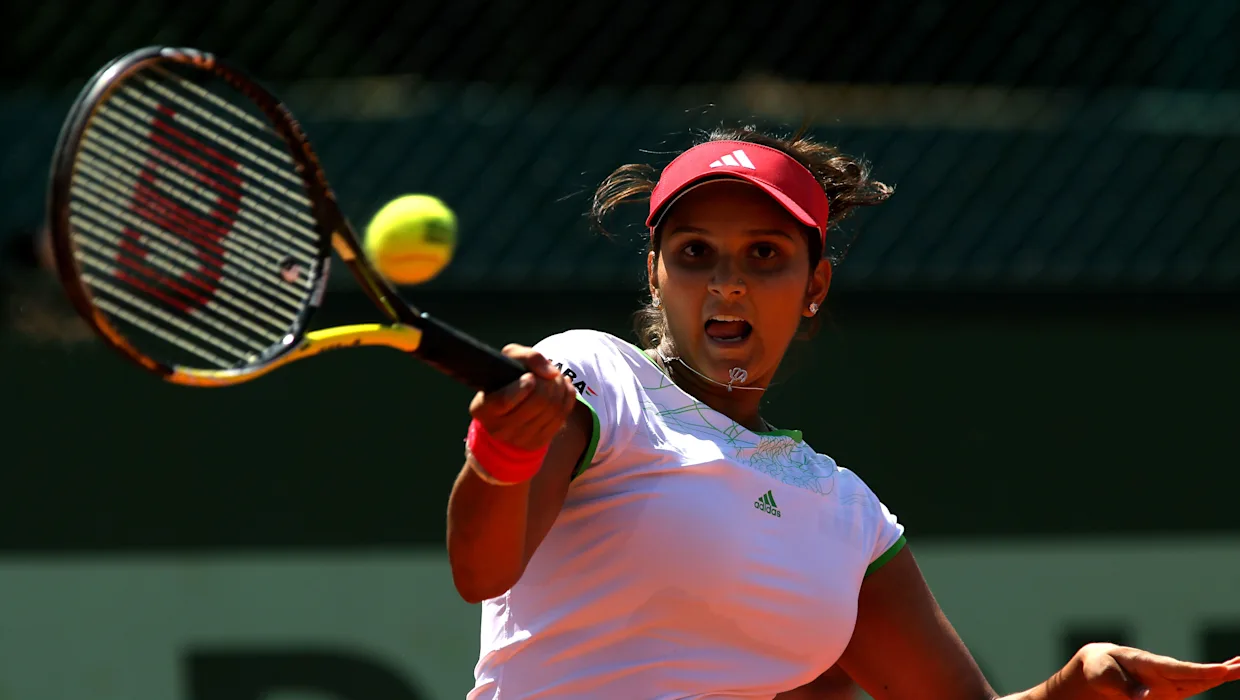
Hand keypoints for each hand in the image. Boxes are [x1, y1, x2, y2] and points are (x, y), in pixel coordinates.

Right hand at [468, 344, 576, 451]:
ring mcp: (519, 439)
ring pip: (553, 408)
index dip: (522, 387)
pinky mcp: (538, 442)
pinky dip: (567, 397)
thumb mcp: (508, 360)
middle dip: (549, 381)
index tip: (530, 376)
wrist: (508, 410)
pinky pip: (562, 416)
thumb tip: (551, 373)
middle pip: (538, 401)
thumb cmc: (506, 380)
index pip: (504, 400)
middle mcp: (499, 429)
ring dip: (560, 387)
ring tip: (556, 378)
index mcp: (483, 409)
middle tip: (550, 372)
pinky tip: (563, 387)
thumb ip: (527, 357)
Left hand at [1074, 642, 1239, 698]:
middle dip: (1220, 671)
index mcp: (1147, 663)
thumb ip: (1123, 685)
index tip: (1221, 670)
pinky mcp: (1172, 689)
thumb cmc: (1101, 668)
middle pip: (1196, 673)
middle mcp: (1163, 670)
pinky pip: (1196, 685)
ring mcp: (1170, 680)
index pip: (1177, 669)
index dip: (1199, 671)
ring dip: (1223, 673)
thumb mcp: (1104, 675)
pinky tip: (1228, 672)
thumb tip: (1144, 698)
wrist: (1101, 666)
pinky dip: (1212, 679)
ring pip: (1201, 679)